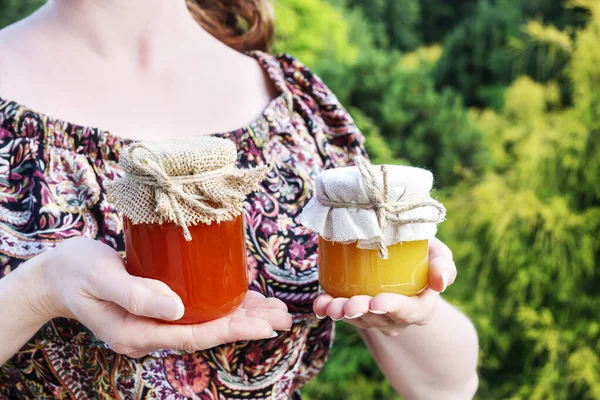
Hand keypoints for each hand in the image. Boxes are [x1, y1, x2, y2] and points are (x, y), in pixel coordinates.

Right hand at [29, 237, 291, 357]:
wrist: (53, 275)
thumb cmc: (73, 271)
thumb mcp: (100, 276)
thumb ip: (136, 293)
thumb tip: (178, 307)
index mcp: (136, 333)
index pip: (193, 335)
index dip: (230, 329)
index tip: (263, 324)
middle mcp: (149, 333)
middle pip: (205, 332)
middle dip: (245, 324)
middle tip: (282, 316)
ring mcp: (154, 323)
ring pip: (205, 322)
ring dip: (240, 316)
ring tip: (275, 310)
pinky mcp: (157, 309)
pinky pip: (196, 311)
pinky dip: (221, 304)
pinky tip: (243, 298)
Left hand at [313, 237, 456, 335]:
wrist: (402, 261)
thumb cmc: (424, 257)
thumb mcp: (439, 256)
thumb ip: (444, 266)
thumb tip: (440, 281)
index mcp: (420, 308)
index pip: (409, 312)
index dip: (393, 308)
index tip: (377, 302)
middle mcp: (397, 318)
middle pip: (378, 318)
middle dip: (361, 312)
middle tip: (349, 305)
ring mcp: (375, 317)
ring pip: (357, 318)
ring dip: (341, 311)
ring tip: (329, 305)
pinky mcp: (357, 311)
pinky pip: (342, 313)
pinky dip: (328, 308)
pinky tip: (319, 304)